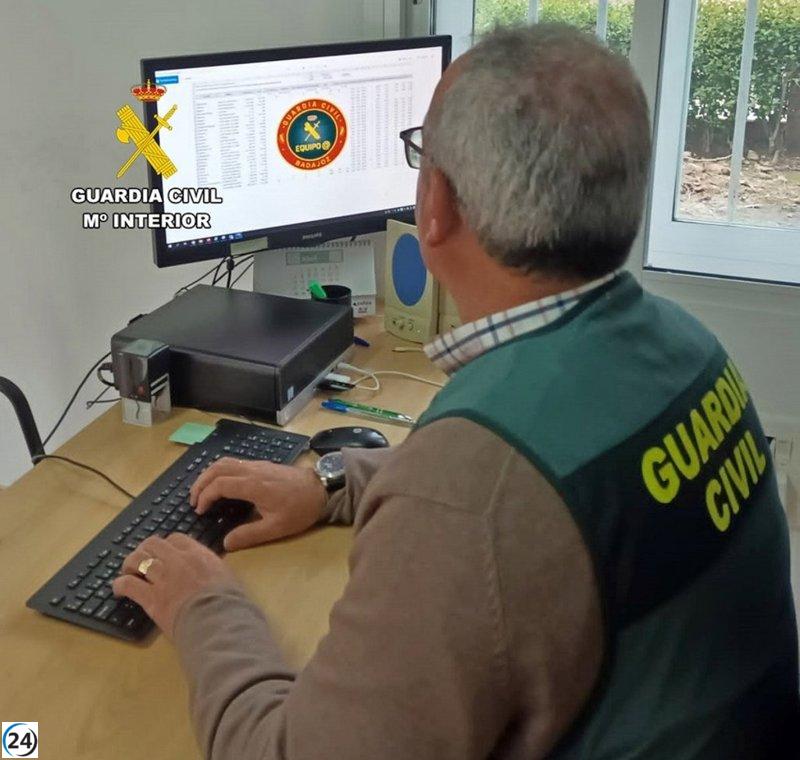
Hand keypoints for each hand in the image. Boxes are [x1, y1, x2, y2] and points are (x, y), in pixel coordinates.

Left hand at [112, 533, 239, 638]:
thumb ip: (213, 570)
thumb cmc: (230, 603)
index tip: (164, 554)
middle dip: (144, 550)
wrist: (219, 621)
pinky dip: (120, 585)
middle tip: (142, 561)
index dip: (167, 545)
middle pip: (152, 544)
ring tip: (128, 572)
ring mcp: (163, 578)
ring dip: (130, 564)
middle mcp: (178, 561)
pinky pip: (128, 584)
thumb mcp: (227, 577)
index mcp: (198, 555)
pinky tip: (118, 590)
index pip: (176, 539)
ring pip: (137, 559)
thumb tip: (211, 573)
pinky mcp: (151, 598)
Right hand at [189, 457, 327, 550]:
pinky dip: (221, 471)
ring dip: (209, 474)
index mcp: (253, 485)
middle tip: (193, 500)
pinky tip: (222, 484)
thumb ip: (249, 535)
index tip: (200, 511)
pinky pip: (235, 462)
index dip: (205, 496)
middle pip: (218, 468)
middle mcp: (252, 470)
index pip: (219, 484)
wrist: (322, 490)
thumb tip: (225, 544)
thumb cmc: (300, 509)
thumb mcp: (276, 528)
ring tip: (203, 491)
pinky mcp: (263, 465)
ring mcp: (257, 465)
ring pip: (225, 462)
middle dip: (201, 482)